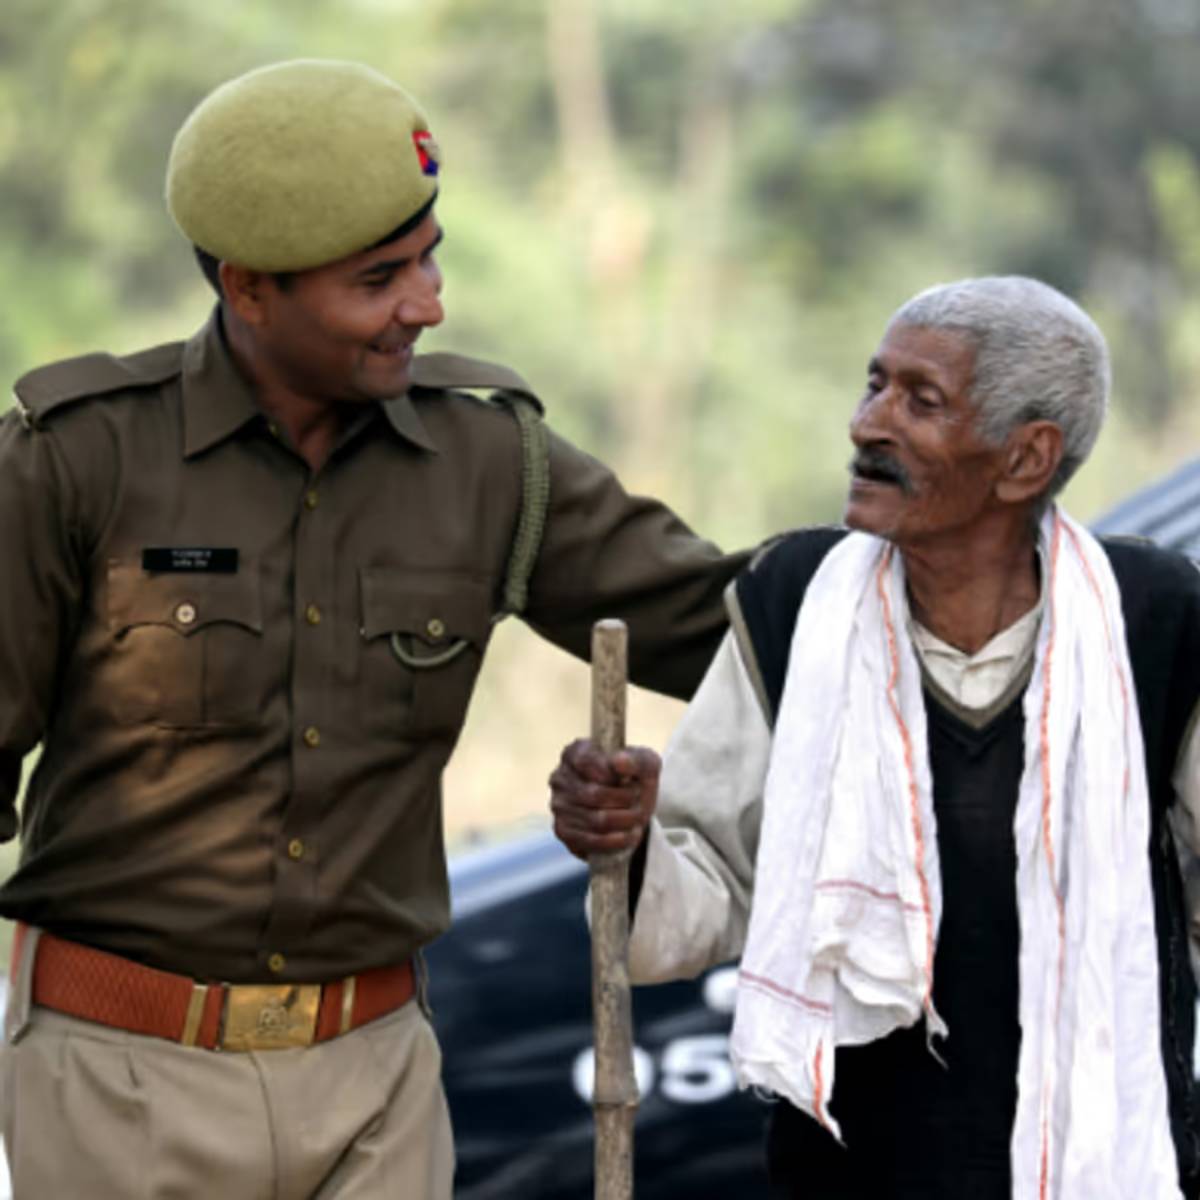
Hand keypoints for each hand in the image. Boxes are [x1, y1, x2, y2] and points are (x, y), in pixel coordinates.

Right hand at [549, 738, 660, 860]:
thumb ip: (636, 759)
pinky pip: (592, 840)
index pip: (586, 761)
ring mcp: (558, 806)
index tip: (629, 778)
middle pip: (594, 794)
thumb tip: (618, 761)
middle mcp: (560, 778)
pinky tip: (629, 834)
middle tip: (639, 801)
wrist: (630, 807)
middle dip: (625, 800)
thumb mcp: (645, 764)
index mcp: (575, 752)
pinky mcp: (563, 831)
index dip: (611, 773)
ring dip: (625, 821)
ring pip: (596, 820)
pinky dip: (617, 840)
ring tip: (637, 818)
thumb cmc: (634, 778)